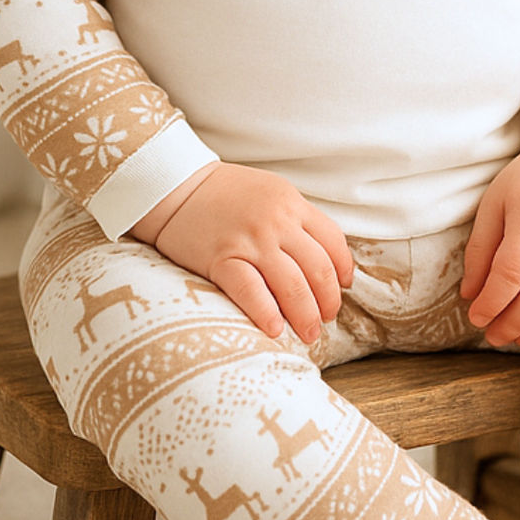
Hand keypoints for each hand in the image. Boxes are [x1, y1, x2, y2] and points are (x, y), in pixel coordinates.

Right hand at [132, 163, 353, 341]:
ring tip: (308, 334)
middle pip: (317, 269)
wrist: (176, 185)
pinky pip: (251, 292)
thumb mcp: (270, 191)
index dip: (343, 269)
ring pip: (292, 285)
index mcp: (291, 203)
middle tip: (327, 318)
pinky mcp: (222, 259)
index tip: (343, 287)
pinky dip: (266, 313)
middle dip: (328, 300)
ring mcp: (250, 241)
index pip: (332, 241)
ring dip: (305, 316)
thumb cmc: (224, 192)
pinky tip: (274, 330)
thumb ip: (295, 218)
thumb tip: (321, 256)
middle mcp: (276, 221)